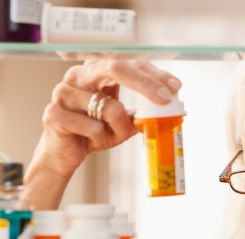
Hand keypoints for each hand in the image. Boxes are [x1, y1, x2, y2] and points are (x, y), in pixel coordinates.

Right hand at [24, 60, 181, 209]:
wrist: (65, 153)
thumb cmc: (94, 132)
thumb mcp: (123, 122)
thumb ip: (142, 113)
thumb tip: (173, 110)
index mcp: (96, 72)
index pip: (130, 64)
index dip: (153, 74)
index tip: (174, 87)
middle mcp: (78, 76)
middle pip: (115, 68)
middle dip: (144, 83)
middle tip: (164, 99)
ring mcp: (63, 92)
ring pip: (109, 107)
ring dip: (119, 128)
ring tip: (108, 136)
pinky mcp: (54, 113)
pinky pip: (92, 127)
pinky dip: (100, 139)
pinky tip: (90, 140)